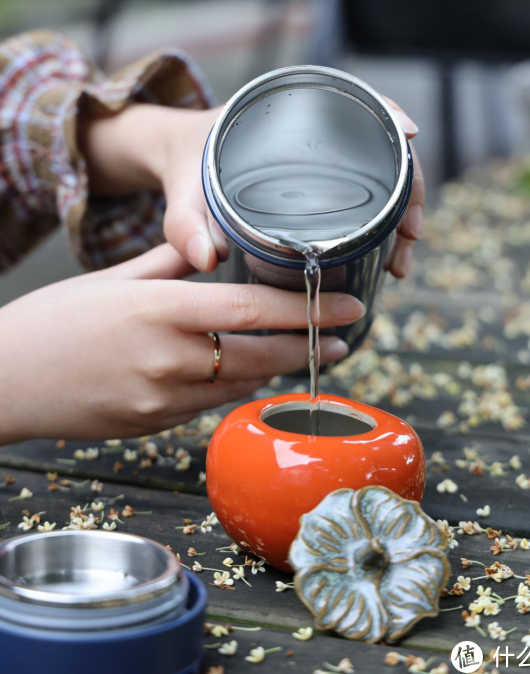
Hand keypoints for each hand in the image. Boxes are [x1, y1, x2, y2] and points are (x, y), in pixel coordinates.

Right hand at [0, 244, 363, 444]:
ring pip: (242, 384)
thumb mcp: (111, 278)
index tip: (350, 308)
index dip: (310, 310)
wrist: (3, 382)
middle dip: (311, 347)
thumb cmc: (51, 322)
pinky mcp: (152, 425)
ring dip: (278, 367)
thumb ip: (169, 262)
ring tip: (306, 351)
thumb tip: (210, 248)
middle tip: (346, 337)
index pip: (253, 310)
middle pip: (263, 354)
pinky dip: (236, 386)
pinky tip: (247, 371)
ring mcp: (162, 400)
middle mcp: (169, 359)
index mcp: (160, 311)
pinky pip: (210, 405)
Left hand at [80, 96, 423, 277]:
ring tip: (403, 259)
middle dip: (408, 190)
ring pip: (380, 179)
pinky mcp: (322, 184)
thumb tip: (207, 259)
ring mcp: (323, 159)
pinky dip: (384, 224)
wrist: (175, 158)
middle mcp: (314, 133)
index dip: (388, 113)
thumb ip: (184, 223)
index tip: (411, 134)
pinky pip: (365, 195)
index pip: (351, 101)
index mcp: (285, 113)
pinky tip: (391, 253)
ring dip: (402, 215)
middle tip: (412, 236)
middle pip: (380, 149)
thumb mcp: (181, 188)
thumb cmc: (182, 162)